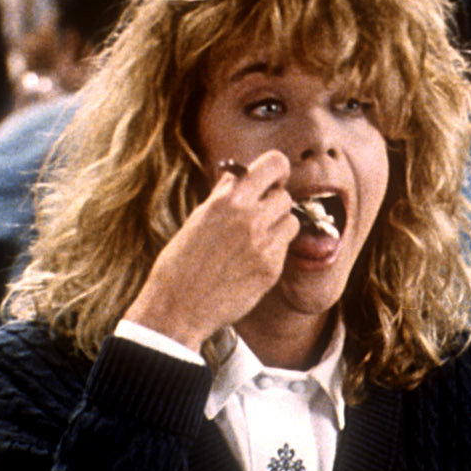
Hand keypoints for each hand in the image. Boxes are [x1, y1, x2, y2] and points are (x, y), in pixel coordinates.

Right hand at [123, 152, 299, 350]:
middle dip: (273, 203)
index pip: (275, 164)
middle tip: (258, 214)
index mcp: (228, 200)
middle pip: (285, 196)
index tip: (271, 180)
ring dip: (278, 226)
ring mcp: (264, 245)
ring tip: (254, 238)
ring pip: (291, 221)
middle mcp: (250, 218)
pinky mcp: (271, 269)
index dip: (276, 171)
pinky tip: (251, 260)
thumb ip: (224, 194)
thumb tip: (239, 173)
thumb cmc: (182, 262)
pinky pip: (285, 248)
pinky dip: (273, 249)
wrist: (178, 307)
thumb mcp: (198, 218)